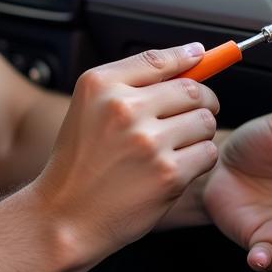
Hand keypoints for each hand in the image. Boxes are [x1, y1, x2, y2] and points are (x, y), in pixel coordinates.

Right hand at [34, 44, 219, 261]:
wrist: (65, 216)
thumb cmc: (79, 163)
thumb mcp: (88, 108)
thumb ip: (132, 81)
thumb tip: (191, 56)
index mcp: (100, 85)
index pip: (159, 59)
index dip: (187, 56)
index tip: (201, 55)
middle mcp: (123, 108)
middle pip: (192, 89)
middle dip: (202, 101)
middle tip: (194, 113)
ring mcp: (147, 141)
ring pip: (204, 121)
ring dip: (198, 133)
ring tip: (174, 146)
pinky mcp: (167, 173)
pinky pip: (207, 153)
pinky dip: (198, 159)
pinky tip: (174, 167)